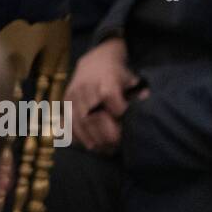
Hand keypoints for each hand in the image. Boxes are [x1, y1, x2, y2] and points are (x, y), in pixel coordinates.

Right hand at [65, 38, 144, 153]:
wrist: (95, 61)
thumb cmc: (117, 74)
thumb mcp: (132, 79)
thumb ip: (139, 94)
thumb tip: (146, 104)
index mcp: (105, 81)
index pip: (112, 102)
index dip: (120, 117)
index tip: (128, 127)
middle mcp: (86, 88)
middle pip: (93, 117)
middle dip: (105, 135)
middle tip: (117, 146)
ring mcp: (74, 95)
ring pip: (79, 123)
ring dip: (92, 139)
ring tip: (105, 150)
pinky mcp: (66, 101)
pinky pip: (68, 122)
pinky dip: (78, 136)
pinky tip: (90, 145)